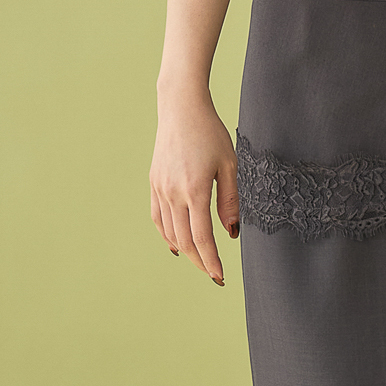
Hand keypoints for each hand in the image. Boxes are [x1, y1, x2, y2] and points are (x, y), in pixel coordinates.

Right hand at [150, 92, 239, 284]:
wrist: (181, 109)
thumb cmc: (210, 133)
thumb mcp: (229, 164)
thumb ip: (231, 200)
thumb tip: (232, 233)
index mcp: (195, 190)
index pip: (202, 238)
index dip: (211, 261)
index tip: (220, 276)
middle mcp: (173, 193)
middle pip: (184, 240)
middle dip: (200, 261)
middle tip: (213, 273)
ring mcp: (160, 189)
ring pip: (170, 232)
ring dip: (185, 250)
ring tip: (200, 260)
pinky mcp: (154, 183)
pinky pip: (158, 218)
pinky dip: (167, 234)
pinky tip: (177, 243)